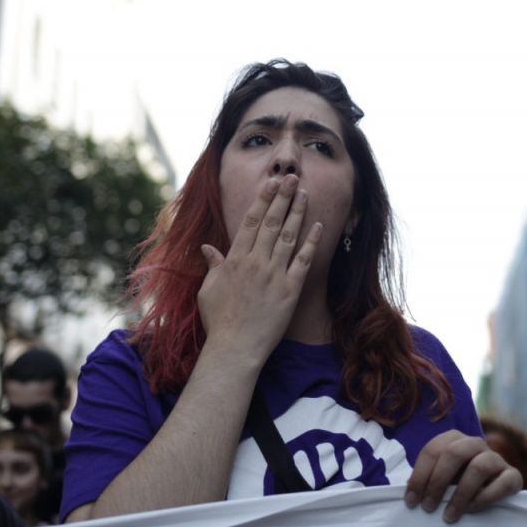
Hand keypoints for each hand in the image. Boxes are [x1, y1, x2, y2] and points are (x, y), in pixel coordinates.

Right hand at [198, 175, 322, 363]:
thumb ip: (213, 266)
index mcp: (235, 260)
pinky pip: (303, 261)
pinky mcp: (290, 290)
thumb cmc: (219, 321)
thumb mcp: (208, 290)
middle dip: (282, 198)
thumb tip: (208, 248)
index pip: (251, 222)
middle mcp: (256, 262)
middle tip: (292, 178)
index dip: (262, 200)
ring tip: (304, 194)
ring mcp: (274, 275)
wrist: (235, 348)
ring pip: (288, 236)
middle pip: (271, 223)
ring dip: (297, 213)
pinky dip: (311, 243)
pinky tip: (318, 226)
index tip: (270, 183)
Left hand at [404, 431, 521, 522]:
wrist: (494, 490)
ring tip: (449, 516)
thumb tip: (409, 491)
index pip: (432, 450)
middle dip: (437, 482)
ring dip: (461, 494)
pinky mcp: (514, 475)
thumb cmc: (459, 484)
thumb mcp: (441, 479)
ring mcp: (496, 458)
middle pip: (454, 454)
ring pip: (479, 466)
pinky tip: (472, 510)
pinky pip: (503, 482)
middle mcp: (475, 443)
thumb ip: (427, 480)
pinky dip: (486, 497)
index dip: (419, 476)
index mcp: (454, 439)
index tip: (411, 502)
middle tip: (428, 508)